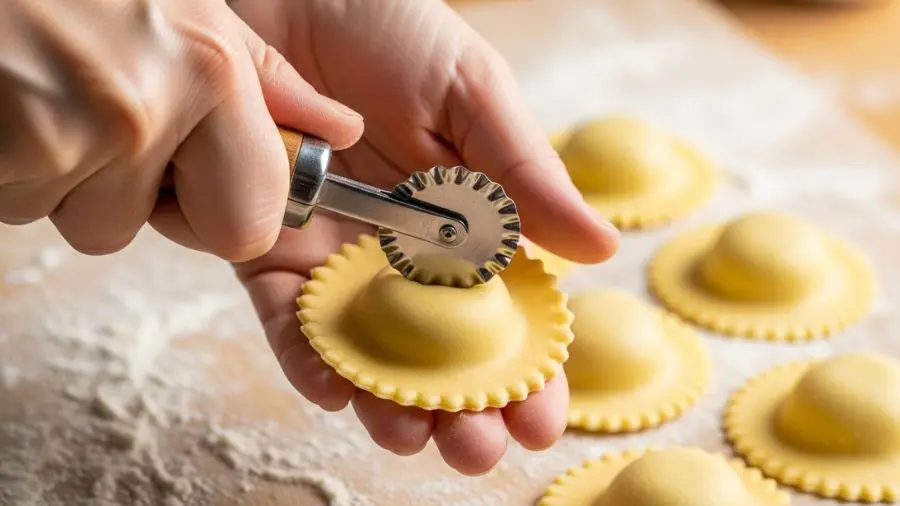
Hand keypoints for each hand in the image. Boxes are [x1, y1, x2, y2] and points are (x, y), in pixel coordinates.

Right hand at [0, 0, 361, 259]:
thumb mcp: (191, 6)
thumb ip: (268, 79)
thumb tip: (339, 130)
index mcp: (207, 71)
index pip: (248, 228)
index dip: (223, 212)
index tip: (203, 174)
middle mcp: (141, 110)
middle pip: (151, 232)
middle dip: (131, 198)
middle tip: (108, 122)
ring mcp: (62, 136)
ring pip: (82, 221)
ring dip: (67, 177)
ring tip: (52, 91)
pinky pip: (22, 206)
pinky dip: (17, 169)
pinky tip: (17, 100)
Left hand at [231, 0, 619, 474]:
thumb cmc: (385, 24)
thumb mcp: (470, 90)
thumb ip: (523, 173)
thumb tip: (599, 251)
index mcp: (466, 221)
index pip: (505, 314)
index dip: (527, 370)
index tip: (543, 420)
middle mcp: (403, 252)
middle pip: (438, 350)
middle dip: (460, 407)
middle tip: (478, 450)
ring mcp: (337, 257)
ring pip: (366, 350)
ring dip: (388, 400)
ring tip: (410, 436)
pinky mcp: (268, 249)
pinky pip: (287, 317)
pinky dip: (306, 356)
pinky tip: (333, 388)